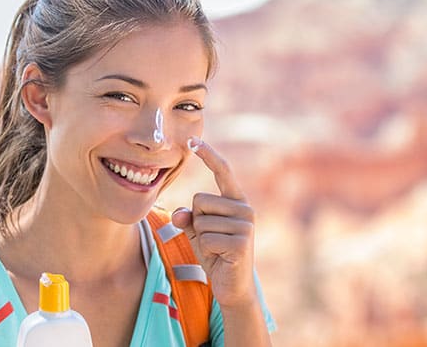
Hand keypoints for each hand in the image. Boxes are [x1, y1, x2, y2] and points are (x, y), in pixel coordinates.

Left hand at [171, 137, 257, 308]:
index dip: (208, 155)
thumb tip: (180, 215)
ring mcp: (245, 225)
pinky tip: (220, 257)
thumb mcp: (198, 232)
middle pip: (200, 200)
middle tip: (212, 240)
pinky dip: (206, 250)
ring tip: (217, 249)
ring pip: (200, 221)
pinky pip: (206, 238)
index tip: (193, 140)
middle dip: (197, 221)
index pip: (223, 172)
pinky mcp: (241, 242)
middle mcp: (244, 208)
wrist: (232, 285)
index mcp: (236, 201)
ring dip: (201, 239)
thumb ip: (188, 218)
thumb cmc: (215, 253)